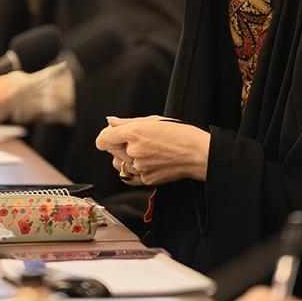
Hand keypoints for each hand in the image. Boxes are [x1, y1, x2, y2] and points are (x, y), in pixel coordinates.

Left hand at [95, 116, 209, 185]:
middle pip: (111, 150)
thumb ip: (127, 122)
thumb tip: (110, 122)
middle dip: (119, 145)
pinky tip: (144, 163)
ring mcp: (139, 167)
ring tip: (142, 152)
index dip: (106, 136)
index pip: (103, 139)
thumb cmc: (180, 134)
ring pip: (119, 164)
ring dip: (124, 158)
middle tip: (138, 141)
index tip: (110, 136)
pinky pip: (129, 176)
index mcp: (133, 133)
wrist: (197, 154)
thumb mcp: (153, 120)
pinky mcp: (145, 179)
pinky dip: (133, 170)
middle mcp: (133, 151)